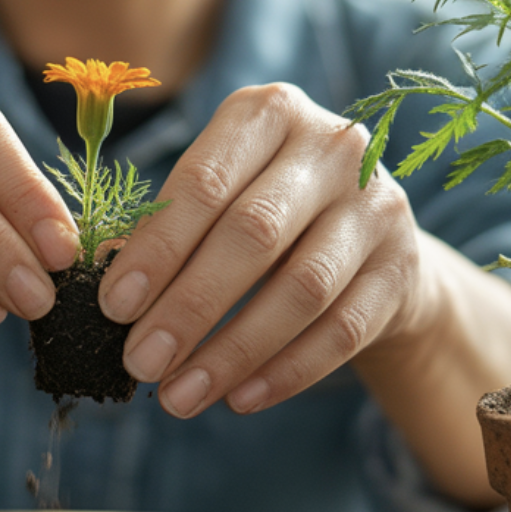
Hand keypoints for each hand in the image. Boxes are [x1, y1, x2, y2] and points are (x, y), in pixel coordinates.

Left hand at [97, 83, 427, 417]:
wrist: (370, 240)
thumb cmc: (267, 211)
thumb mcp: (221, 194)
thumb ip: (168, 226)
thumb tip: (105, 276)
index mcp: (269, 113)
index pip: (204, 181)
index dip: (156, 248)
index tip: (113, 307)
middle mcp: (332, 146)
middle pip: (252, 233)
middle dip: (188, 306)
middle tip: (141, 362)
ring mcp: (378, 205)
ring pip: (301, 288)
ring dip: (233, 351)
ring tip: (180, 396)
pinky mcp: (405, 266)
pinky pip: (342, 330)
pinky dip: (285, 371)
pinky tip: (239, 398)